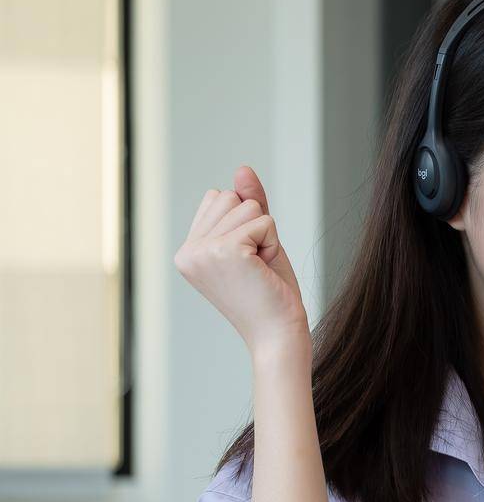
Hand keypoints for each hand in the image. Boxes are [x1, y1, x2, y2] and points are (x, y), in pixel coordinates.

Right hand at [174, 165, 308, 356]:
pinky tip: (264, 270)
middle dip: (256, 226)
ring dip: (266, 236)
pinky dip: (273, 243)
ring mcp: (201, 251)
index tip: (248, 260)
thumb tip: (242, 169)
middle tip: (257, 265)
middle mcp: (187, 251)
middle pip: (230, 196)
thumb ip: (249, 204)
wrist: (279, 332)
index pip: (218, 198)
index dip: (245, 223)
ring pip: (248, 206)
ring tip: (260, 268)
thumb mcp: (258, 240)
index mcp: (188, 250)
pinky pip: (263, 221)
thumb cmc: (271, 292)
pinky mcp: (224, 251)